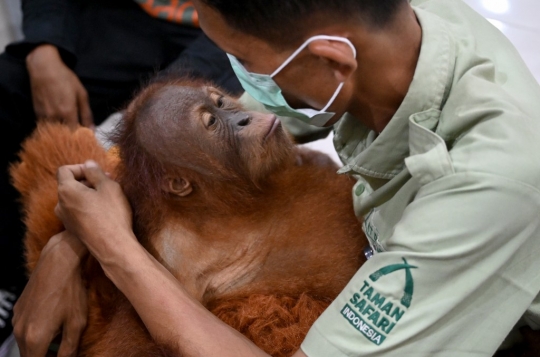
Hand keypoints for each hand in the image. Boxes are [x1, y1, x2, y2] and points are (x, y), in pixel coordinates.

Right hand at [13, 231, 87, 356]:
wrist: (58, 263)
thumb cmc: (70, 291)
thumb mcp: (76, 323)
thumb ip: (69, 348)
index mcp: (35, 338)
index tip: (59, 356)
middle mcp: (20, 331)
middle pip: (29, 355)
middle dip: (45, 355)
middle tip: (62, 350)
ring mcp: (17, 319)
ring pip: (26, 343)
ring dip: (40, 345)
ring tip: (60, 335)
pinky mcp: (18, 309)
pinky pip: (24, 329)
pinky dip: (36, 332)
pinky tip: (53, 321)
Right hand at [26, 44, 93, 129]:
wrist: (43, 68)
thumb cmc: (65, 79)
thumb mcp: (81, 95)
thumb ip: (87, 114)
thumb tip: (92, 130)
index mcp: (68, 112)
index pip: (76, 134)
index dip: (82, 136)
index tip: (86, 135)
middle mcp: (54, 116)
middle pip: (65, 135)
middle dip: (72, 136)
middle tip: (78, 132)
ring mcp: (43, 116)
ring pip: (55, 131)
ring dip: (62, 132)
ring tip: (68, 126)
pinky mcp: (36, 113)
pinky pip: (46, 126)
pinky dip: (53, 127)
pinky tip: (59, 121)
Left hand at [54, 161, 133, 261]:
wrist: (112, 246)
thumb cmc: (111, 214)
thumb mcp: (108, 186)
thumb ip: (95, 172)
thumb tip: (88, 163)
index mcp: (66, 190)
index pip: (64, 170)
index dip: (81, 167)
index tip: (97, 172)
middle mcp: (60, 204)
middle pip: (69, 184)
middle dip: (88, 180)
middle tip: (108, 182)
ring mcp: (65, 218)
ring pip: (74, 198)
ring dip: (89, 194)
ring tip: (107, 197)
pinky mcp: (73, 229)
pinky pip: (77, 210)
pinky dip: (88, 206)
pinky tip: (104, 211)